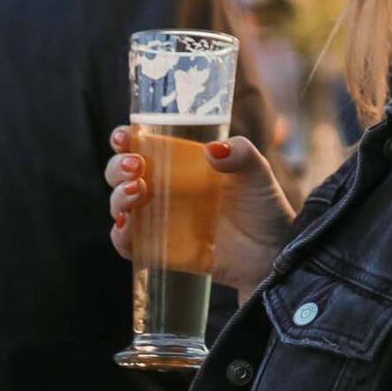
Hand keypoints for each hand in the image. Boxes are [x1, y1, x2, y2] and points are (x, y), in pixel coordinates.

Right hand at [107, 126, 297, 297]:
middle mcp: (164, 190)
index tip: (123, 137)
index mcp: (181, 164)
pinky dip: (120, 235)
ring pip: (119, 205)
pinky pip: (128, 244)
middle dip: (118, 167)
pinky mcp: (160, 251)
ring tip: (138, 191)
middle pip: (120, 174)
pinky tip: (128, 225)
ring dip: (118, 196)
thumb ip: (241, 153)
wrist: (273, 253)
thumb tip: (213, 149)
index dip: (125, 140)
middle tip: (135, 166)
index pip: (142, 146)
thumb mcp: (258, 172)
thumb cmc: (264, 206)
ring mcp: (159, 221)